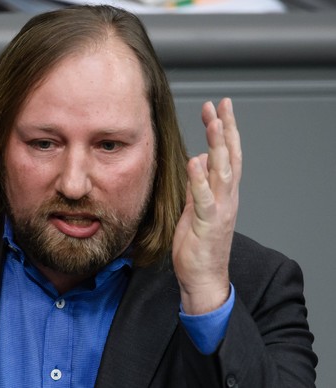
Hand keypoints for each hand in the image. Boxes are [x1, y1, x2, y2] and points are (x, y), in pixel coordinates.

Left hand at [172, 98, 241, 314]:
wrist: (203, 277)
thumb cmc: (199, 244)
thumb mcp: (196, 208)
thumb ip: (198, 184)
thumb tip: (199, 159)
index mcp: (223, 192)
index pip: (226, 155)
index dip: (224, 131)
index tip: (217, 108)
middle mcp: (227, 197)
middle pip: (229, 157)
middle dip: (225, 129)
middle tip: (221, 104)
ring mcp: (219, 210)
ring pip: (222, 172)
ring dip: (218, 146)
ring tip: (214, 122)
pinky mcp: (207, 224)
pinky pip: (204, 199)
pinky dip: (200, 180)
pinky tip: (195, 161)